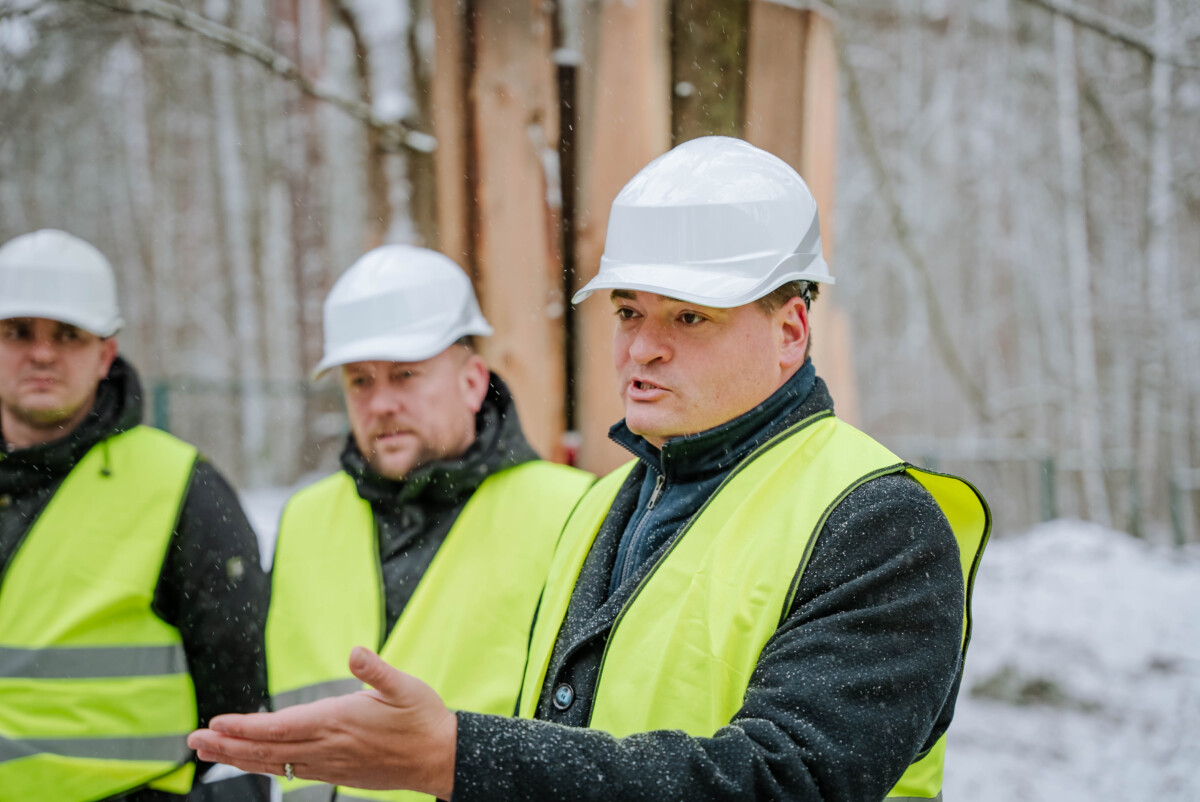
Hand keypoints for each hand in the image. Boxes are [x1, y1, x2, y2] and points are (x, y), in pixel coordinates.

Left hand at [187, 647, 456, 798]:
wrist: (441, 758)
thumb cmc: (424, 718)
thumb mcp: (406, 685)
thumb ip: (376, 670)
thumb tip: (355, 651)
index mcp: (341, 720)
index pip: (281, 727)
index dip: (245, 727)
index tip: (215, 724)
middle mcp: (330, 747)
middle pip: (268, 750)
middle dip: (228, 745)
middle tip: (194, 741)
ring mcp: (332, 765)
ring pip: (275, 764)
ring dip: (240, 758)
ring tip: (210, 751)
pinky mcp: (338, 774)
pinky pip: (292, 773)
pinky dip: (266, 767)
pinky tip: (254, 763)